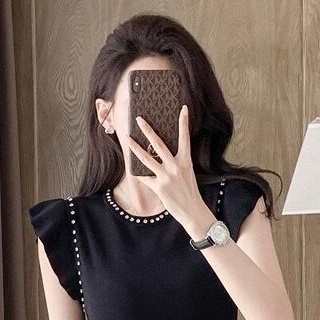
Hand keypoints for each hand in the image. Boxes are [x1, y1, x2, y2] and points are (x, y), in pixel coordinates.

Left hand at [125, 105, 212, 231]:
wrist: (192, 211)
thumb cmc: (189, 191)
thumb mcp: (187, 173)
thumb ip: (177, 162)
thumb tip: (159, 152)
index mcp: (186, 161)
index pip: (185, 138)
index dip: (184, 123)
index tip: (183, 108)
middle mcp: (175, 167)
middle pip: (158, 144)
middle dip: (147, 130)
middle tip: (139, 119)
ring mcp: (166, 177)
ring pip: (146, 158)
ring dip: (135, 148)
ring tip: (127, 138)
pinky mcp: (159, 188)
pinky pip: (144, 177)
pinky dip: (137, 172)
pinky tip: (131, 166)